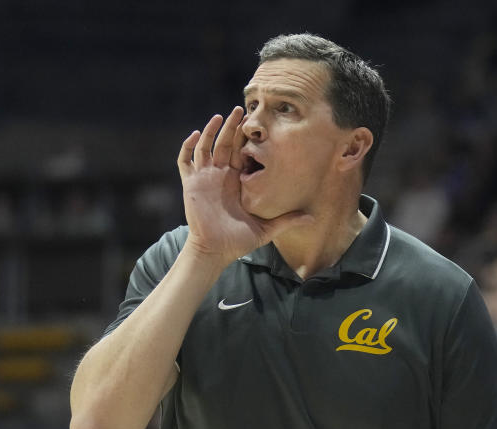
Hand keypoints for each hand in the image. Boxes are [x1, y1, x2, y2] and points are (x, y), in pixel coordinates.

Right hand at [177, 106, 311, 266]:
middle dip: (232, 127)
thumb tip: (312, 218)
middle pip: (225, 144)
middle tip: (242, 109)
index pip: (242, 153)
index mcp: (237, 182)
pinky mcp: (191, 184)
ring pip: (206, 147)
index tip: (257, 125)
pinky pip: (185, 161)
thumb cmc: (238, 242)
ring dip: (211, 131)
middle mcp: (220, 176)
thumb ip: (287, 220)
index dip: (247, 139)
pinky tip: (195, 134)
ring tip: (221, 116)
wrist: (215, 252)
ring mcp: (204, 178)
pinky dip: (188, 147)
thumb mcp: (266, 228)